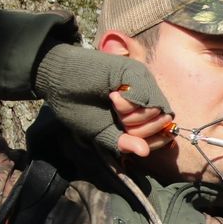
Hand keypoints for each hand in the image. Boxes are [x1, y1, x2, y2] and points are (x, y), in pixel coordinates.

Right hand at [33, 44, 173, 153]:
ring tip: (113, 104)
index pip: (164, 131)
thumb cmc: (80, 107)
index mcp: (142, 114)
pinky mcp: (137, 71)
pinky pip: (146, 96)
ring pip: (156, 110)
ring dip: (133, 116)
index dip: (152, 141)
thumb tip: (146, 152)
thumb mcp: (103, 132)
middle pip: (162, 122)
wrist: (58, 82)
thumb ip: (125, 142)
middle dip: (140, 130)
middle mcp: (147, 97)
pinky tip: (113, 96)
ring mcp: (144, 83)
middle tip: (118, 118)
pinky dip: (129, 104)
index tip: (130, 136)